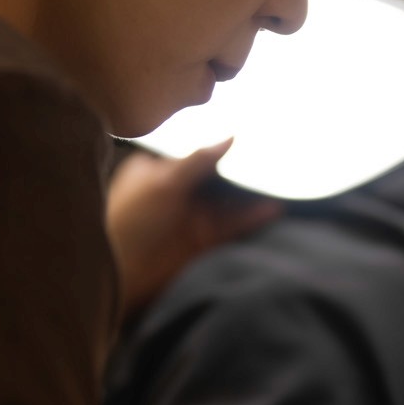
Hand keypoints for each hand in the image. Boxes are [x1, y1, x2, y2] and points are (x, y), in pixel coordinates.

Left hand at [106, 139, 281, 323]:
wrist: (123, 274)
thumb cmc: (132, 221)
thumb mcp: (164, 181)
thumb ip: (199, 159)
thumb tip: (231, 136)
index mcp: (155, 170)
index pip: (190, 151)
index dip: (215, 143)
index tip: (246, 130)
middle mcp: (174, 190)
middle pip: (213, 176)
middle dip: (239, 169)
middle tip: (272, 153)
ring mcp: (189, 216)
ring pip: (226, 201)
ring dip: (250, 194)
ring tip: (280, 180)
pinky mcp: (202, 239)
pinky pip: (232, 224)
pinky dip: (251, 218)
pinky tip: (273, 209)